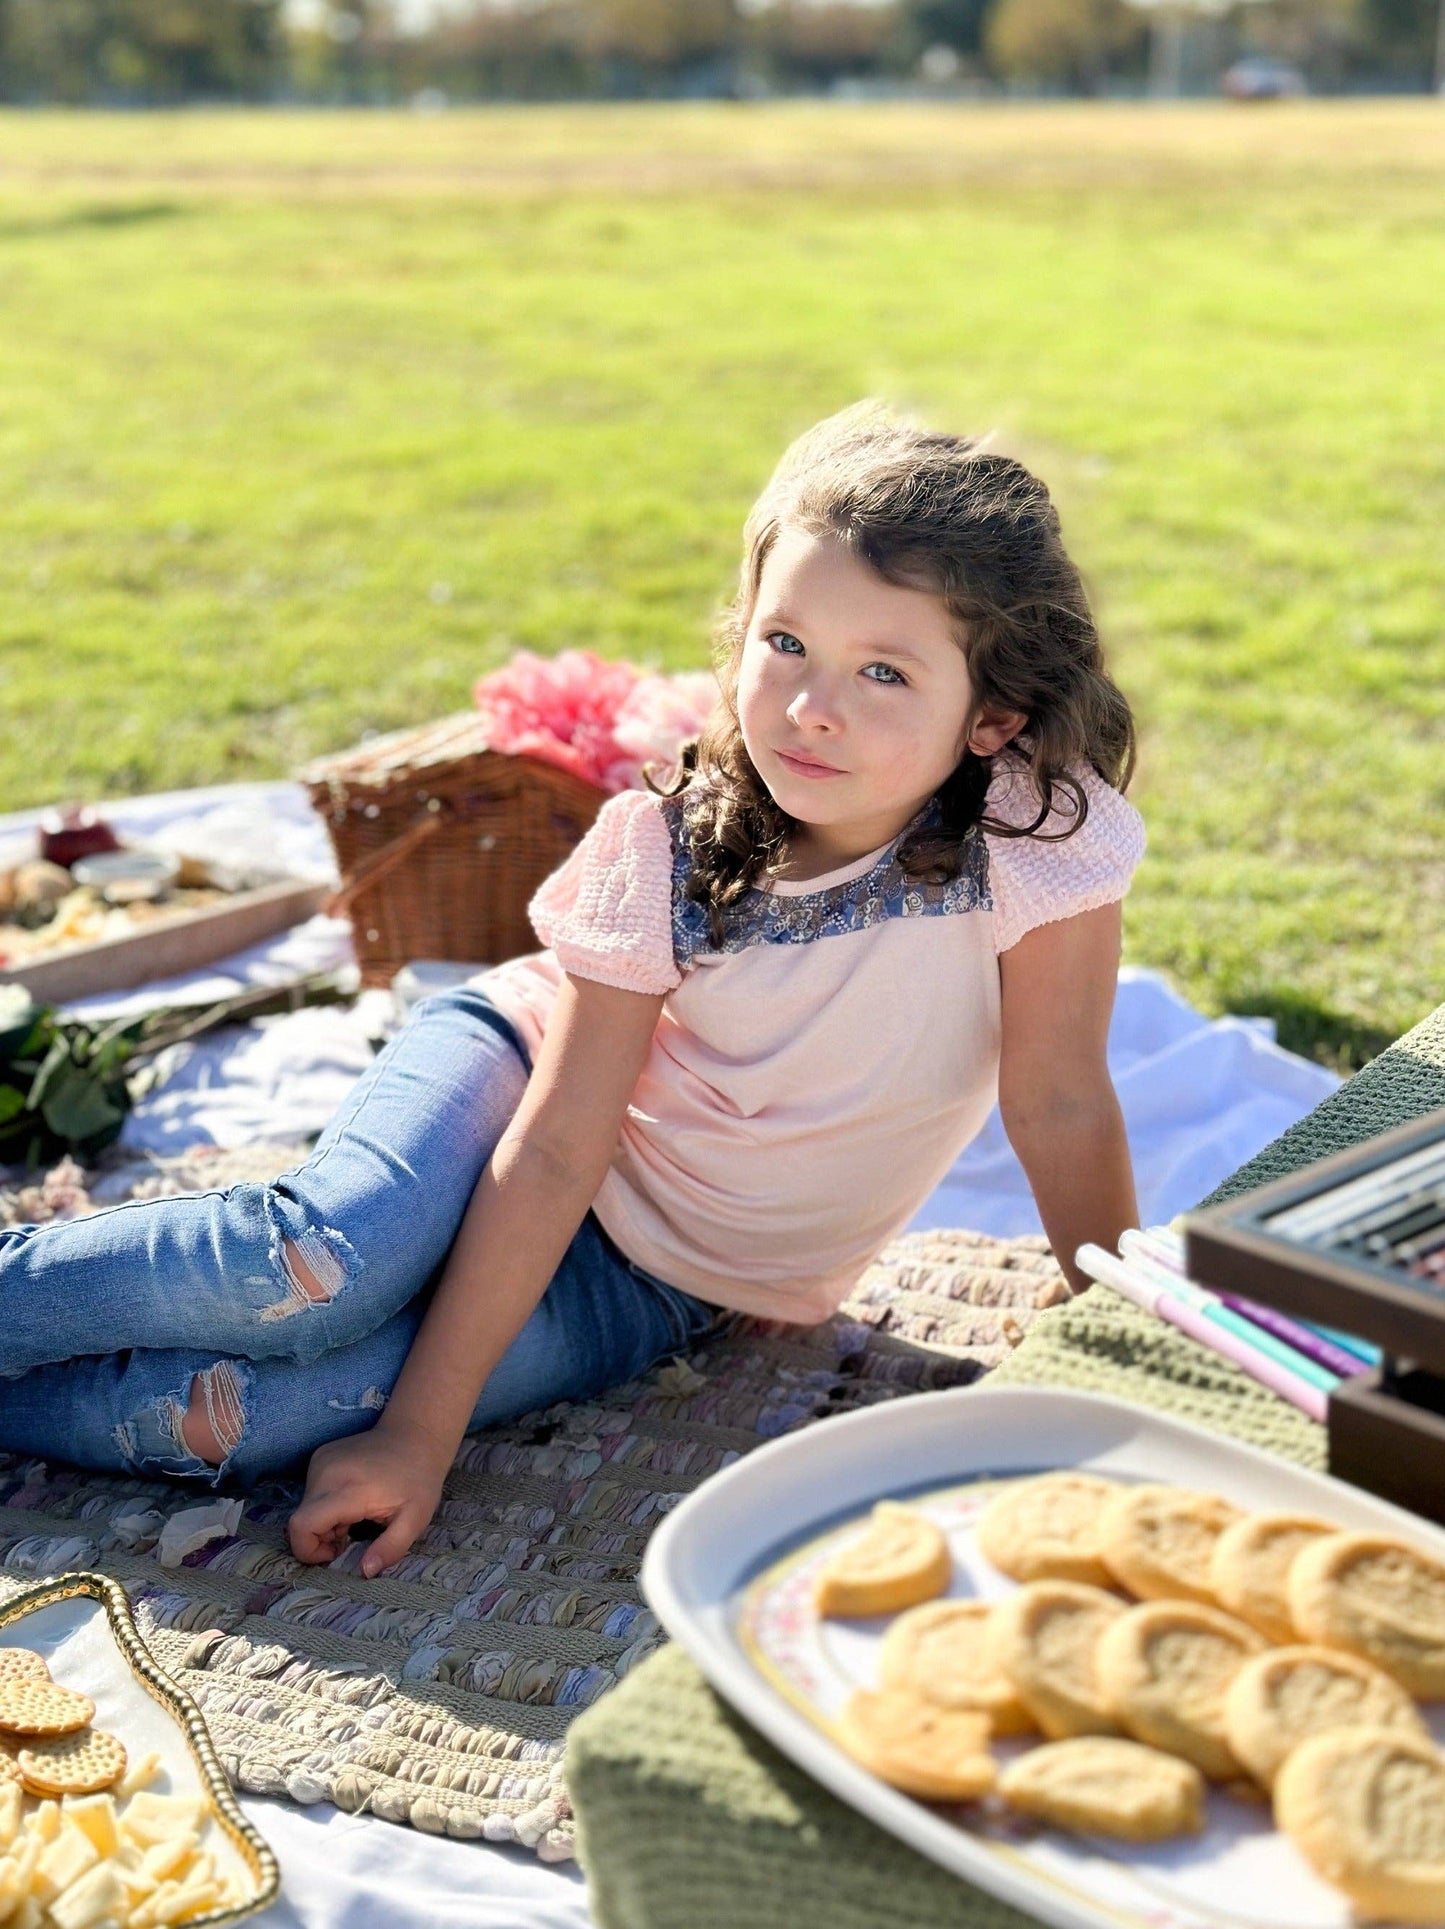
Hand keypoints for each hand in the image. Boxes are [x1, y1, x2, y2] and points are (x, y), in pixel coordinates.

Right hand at [288, 1422, 449, 1576]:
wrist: (416, 1434)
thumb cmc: (419, 1479)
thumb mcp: (415, 1519)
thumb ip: (391, 1548)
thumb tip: (365, 1572)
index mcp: (348, 1489)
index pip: (301, 1526)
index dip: (309, 1550)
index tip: (336, 1552)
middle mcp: (326, 1472)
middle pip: (301, 1520)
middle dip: (321, 1538)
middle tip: (352, 1535)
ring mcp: (321, 1460)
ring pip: (305, 1507)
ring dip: (324, 1522)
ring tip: (356, 1516)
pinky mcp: (320, 1455)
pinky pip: (311, 1492)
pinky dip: (325, 1505)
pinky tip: (352, 1500)